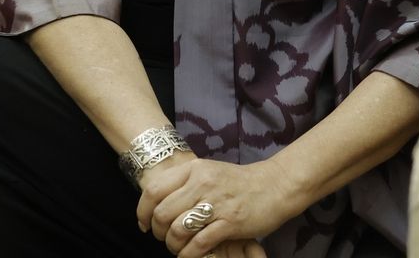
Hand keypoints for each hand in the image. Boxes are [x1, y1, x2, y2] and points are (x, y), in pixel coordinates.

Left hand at [138, 154, 295, 257]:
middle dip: (159, 232)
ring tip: (179, 247)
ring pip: (178, 231)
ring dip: (173, 245)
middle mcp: (203, 183)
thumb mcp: (210, 172)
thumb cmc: (239, 182)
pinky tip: (191, 254)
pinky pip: (198, 244)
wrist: (276, 185)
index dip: (143, 211)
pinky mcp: (230, 222)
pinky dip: (189, 254)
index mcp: (195, 169)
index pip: (154, 190)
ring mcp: (217, 203)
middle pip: (162, 214)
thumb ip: (184, 184)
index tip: (145, 224)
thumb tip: (156, 205)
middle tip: (166, 237)